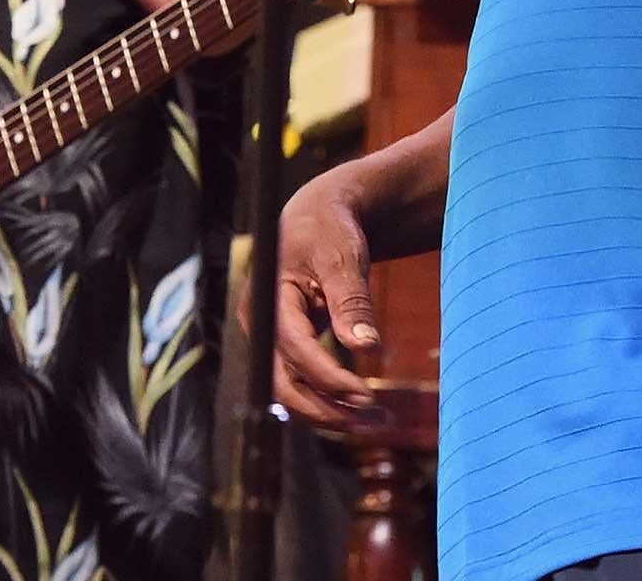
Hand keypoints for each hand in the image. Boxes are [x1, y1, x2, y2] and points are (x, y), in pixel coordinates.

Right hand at [252, 174, 383, 431]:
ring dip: (332, 413)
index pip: (294, 349)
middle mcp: (262, 326)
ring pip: (292, 392)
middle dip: (327, 409)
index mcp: (268, 299)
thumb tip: (367, 348)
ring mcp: (272, 340)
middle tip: (376, 419)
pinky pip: (304, 384)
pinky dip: (331, 400)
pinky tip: (365, 410)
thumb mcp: (343, 257)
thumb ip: (351, 302)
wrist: (318, 217)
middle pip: (284, 384)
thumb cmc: (329, 230)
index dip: (328, 377)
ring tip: (380, 422)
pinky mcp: (288, 348)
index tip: (367, 396)